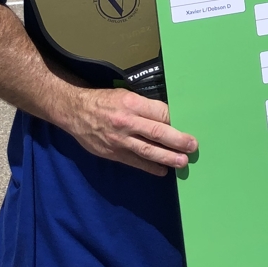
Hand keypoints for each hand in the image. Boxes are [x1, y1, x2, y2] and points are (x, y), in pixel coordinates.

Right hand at [62, 88, 197, 175]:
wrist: (75, 112)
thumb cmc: (105, 101)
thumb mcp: (126, 95)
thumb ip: (145, 107)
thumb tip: (168, 118)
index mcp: (132, 103)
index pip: (160, 113)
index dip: (176, 121)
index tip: (188, 126)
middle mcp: (127, 122)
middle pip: (157, 132)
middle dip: (177, 140)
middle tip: (192, 146)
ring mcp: (119, 139)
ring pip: (148, 150)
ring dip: (167, 157)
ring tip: (181, 162)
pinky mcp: (113, 153)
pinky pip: (135, 161)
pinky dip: (150, 167)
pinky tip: (162, 170)